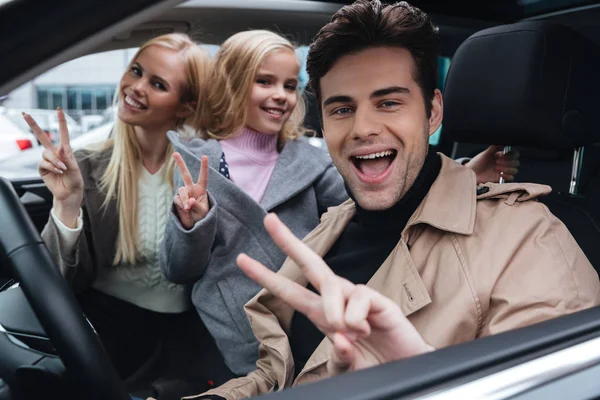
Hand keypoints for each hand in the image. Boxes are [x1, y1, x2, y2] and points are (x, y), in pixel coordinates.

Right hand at [23, 108, 82, 226]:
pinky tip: (58, 171)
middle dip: (33, 125)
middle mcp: (55, 153)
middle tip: (24, 114)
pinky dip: (52, 166)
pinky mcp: (42, 168)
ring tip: (63, 169)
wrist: (69, 193)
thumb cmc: (75, 180)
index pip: (63, 133)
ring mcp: (48, 160)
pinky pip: (44, 163)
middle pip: (42, 137)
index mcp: (66, 150)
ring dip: (55, 160)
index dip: (61, 122)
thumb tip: (61, 146)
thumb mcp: (75, 168)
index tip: (59, 110)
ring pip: (46, 153)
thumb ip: (68, 157)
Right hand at [173, 152, 209, 228]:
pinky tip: (185, 210)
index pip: (203, 176)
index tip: (204, 156)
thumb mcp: (203, 212)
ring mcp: (184, 194)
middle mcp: (191, 189)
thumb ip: (197, 205)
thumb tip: (190, 200)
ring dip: (185, 199)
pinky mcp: (177, 200)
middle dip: (180, 164)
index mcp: (201, 189)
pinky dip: (182, 204)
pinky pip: (178, 199)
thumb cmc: (202, 217)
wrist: (194, 225)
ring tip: (189, 208)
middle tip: (175, 153)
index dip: (203, 167)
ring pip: (182, 191)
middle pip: (185, 174)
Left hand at [236, 214, 431, 374]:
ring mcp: (359, 298)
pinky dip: (355, 317)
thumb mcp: (348, 368)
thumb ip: (339, 359)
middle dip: (288, 242)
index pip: (291, 291)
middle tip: (268, 219)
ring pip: (333, 285)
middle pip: (311, 265)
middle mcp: (338, 300)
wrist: (408, 369)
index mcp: (322, 314)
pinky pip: (359, 297)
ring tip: (346, 333)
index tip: (243, 260)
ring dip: (332, 309)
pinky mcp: (380, 301)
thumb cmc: (375, 364)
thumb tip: (338, 339)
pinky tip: (366, 330)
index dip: (267, 277)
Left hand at [465, 145, 519, 183]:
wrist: (471, 173)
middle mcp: (504, 163)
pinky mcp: (501, 178)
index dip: (510, 155)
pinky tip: (500, 174)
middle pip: (516, 162)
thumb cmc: (477, 162)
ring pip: (515, 170)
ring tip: (496, 168)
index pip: (514, 154)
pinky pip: (511, 178)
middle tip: (497, 162)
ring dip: (507, 169)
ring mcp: (503, 171)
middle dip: (508, 162)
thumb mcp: (485, 153)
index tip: (501, 155)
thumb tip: (502, 141)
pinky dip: (507, 176)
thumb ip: (494, 148)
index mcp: (501, 155)